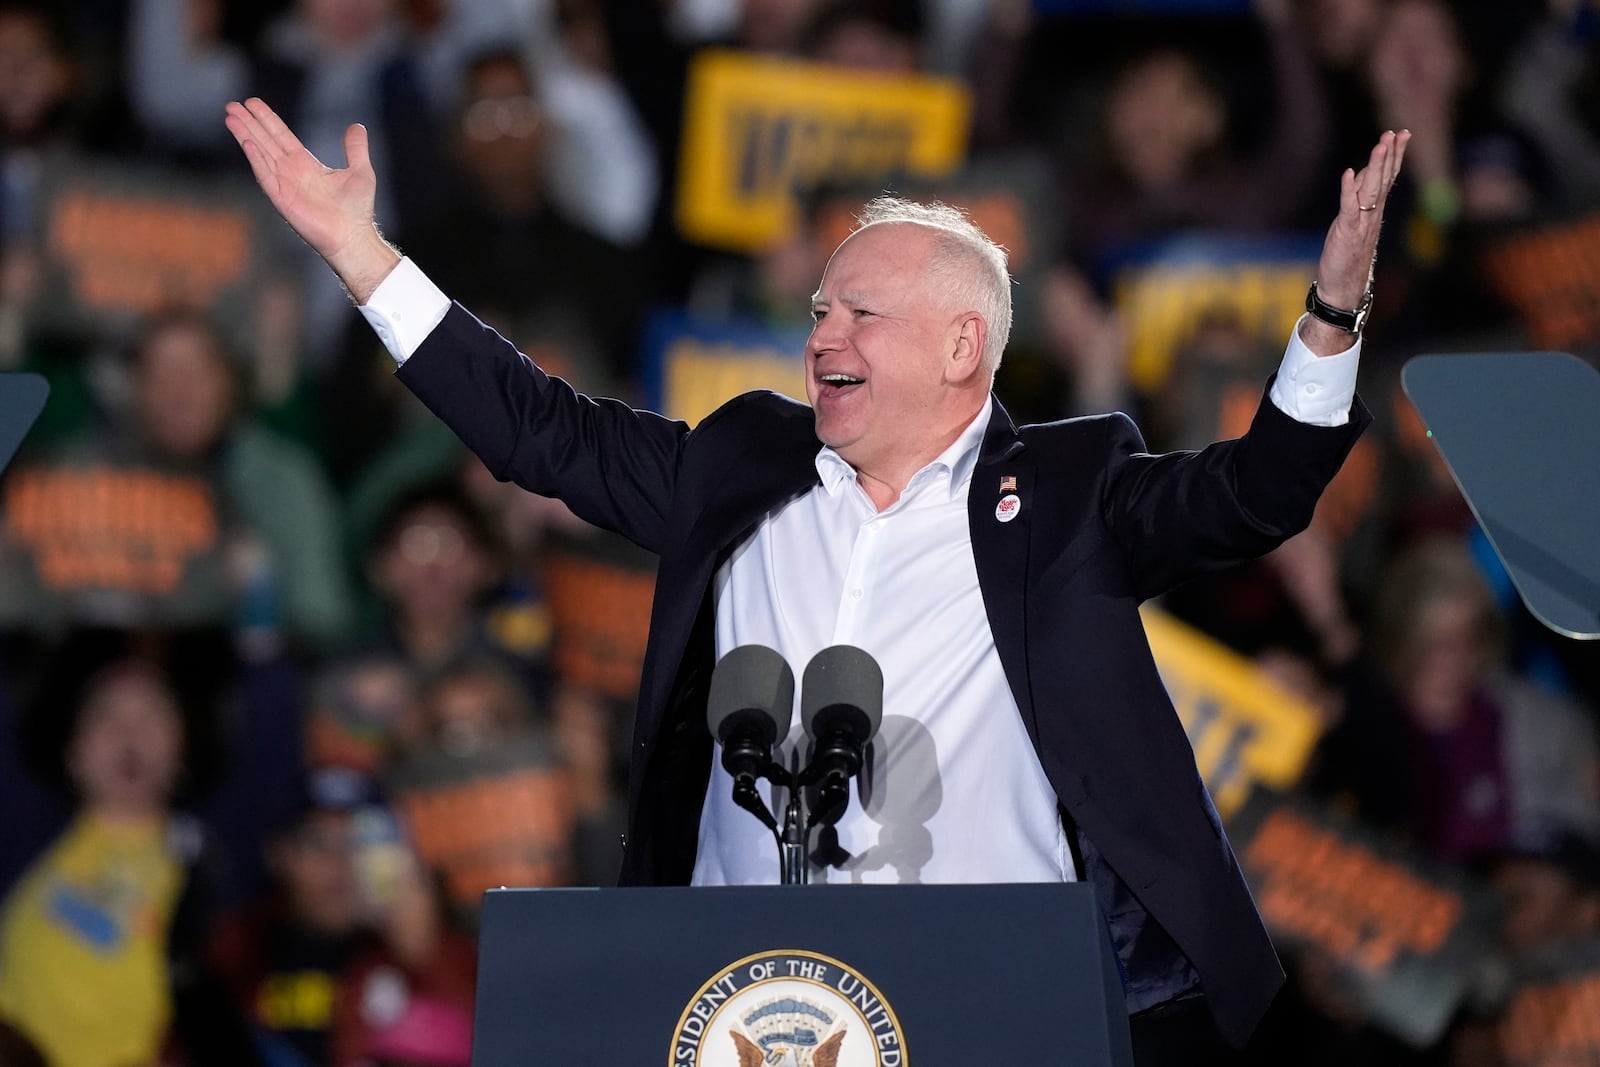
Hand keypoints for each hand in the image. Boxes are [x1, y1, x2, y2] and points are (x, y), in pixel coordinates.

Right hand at [223, 97, 399, 301]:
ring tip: (230, 116)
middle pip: (265, 141)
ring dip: (245, 135)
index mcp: (305, 164)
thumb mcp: (360, 171)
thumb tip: (357, 125)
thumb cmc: (356, 209)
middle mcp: (291, 172)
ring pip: (260, 154)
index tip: (252, 103)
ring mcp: (284, 185)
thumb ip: (355, 149)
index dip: (267, 119)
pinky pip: (266, 176)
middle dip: (248, 123)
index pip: (281, 136)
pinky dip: (256, 159)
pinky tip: (247, 143)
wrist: (353, 236)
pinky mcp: (282, 199)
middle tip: (232, 105)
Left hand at [1300, 129, 1409, 354]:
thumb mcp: (1353, 223)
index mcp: (1374, 211)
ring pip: (1371, 189)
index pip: (1387, 178)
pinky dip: (1349, 190)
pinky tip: (1350, 173)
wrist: (1342, 289)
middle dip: (1390, 154)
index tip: (1401, 134)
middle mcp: (1372, 215)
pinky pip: (1348, 207)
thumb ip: (1358, 200)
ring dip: (1376, 165)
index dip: (1394, 156)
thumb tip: (1361, 175)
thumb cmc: (1346, 258)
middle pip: (1384, 179)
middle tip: (1397, 132)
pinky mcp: (1346, 232)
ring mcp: (1361, 223)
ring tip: (1382, 143)